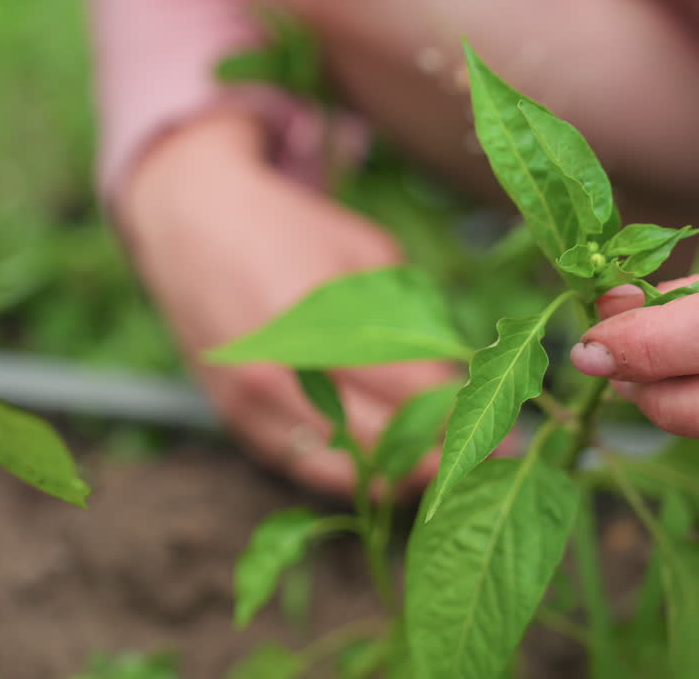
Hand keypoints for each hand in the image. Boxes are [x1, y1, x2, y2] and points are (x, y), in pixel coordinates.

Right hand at [117, 111, 453, 493]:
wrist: (189, 220)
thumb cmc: (290, 229)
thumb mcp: (366, 254)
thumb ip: (412, 318)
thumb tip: (461, 379)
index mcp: (320, 319)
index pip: (409, 392)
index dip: (465, 418)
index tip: (509, 437)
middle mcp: (280, 370)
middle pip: (380, 439)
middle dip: (441, 453)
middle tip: (487, 460)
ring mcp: (250, 401)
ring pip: (341, 468)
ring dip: (399, 477)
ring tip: (445, 472)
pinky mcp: (233, 419)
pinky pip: (300, 468)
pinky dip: (348, 477)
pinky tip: (389, 474)